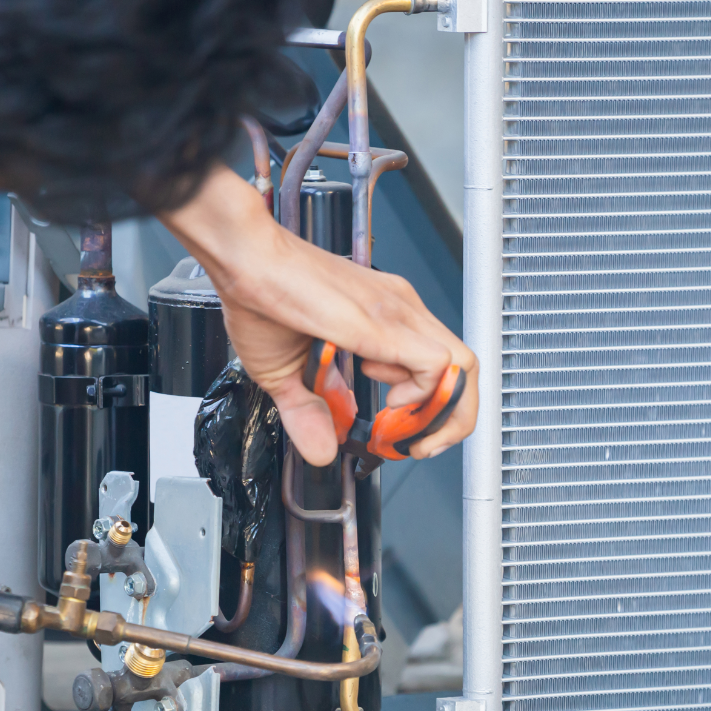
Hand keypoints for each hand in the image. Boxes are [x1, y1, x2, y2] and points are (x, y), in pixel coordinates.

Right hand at [160, 167, 477, 465]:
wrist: (244, 260)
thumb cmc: (263, 299)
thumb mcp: (287, 376)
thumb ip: (309, 414)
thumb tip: (321, 451)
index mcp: (388, 317)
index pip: (444, 365)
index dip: (434, 409)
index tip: (402, 433)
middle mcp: (401, 310)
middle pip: (466, 368)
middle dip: (450, 418)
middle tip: (416, 442)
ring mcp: (397, 312)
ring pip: (463, 367)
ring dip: (442, 413)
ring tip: (401, 429)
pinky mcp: (382, 323)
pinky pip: (436, 365)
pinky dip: (425, 398)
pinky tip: (389, 405)